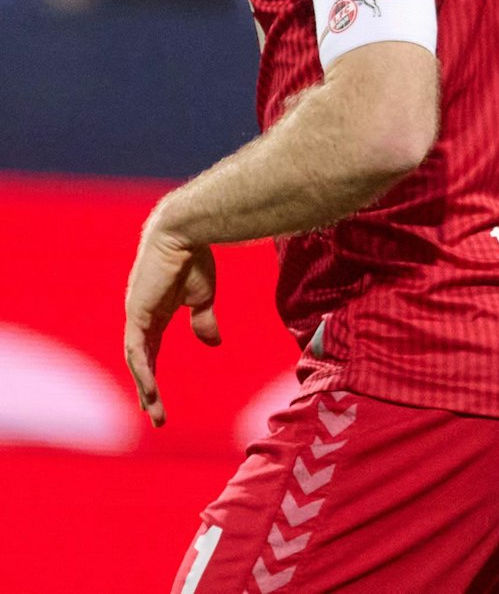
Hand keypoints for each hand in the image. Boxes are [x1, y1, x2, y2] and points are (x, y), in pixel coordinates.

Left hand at [123, 219, 219, 427]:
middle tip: (155, 414)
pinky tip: (149, 389)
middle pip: (142, 360)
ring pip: (137, 360)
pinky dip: (142, 371)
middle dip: (148, 388)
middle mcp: (141, 317)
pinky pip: (137, 350)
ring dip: (145, 387)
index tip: (157, 398)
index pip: (152, 350)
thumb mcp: (202, 296)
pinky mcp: (138, 313)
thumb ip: (203, 320)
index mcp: (156, 312)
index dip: (154, 374)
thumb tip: (213, 344)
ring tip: (155, 411)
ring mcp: (137, 316)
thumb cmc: (196, 258)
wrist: (186, 233)